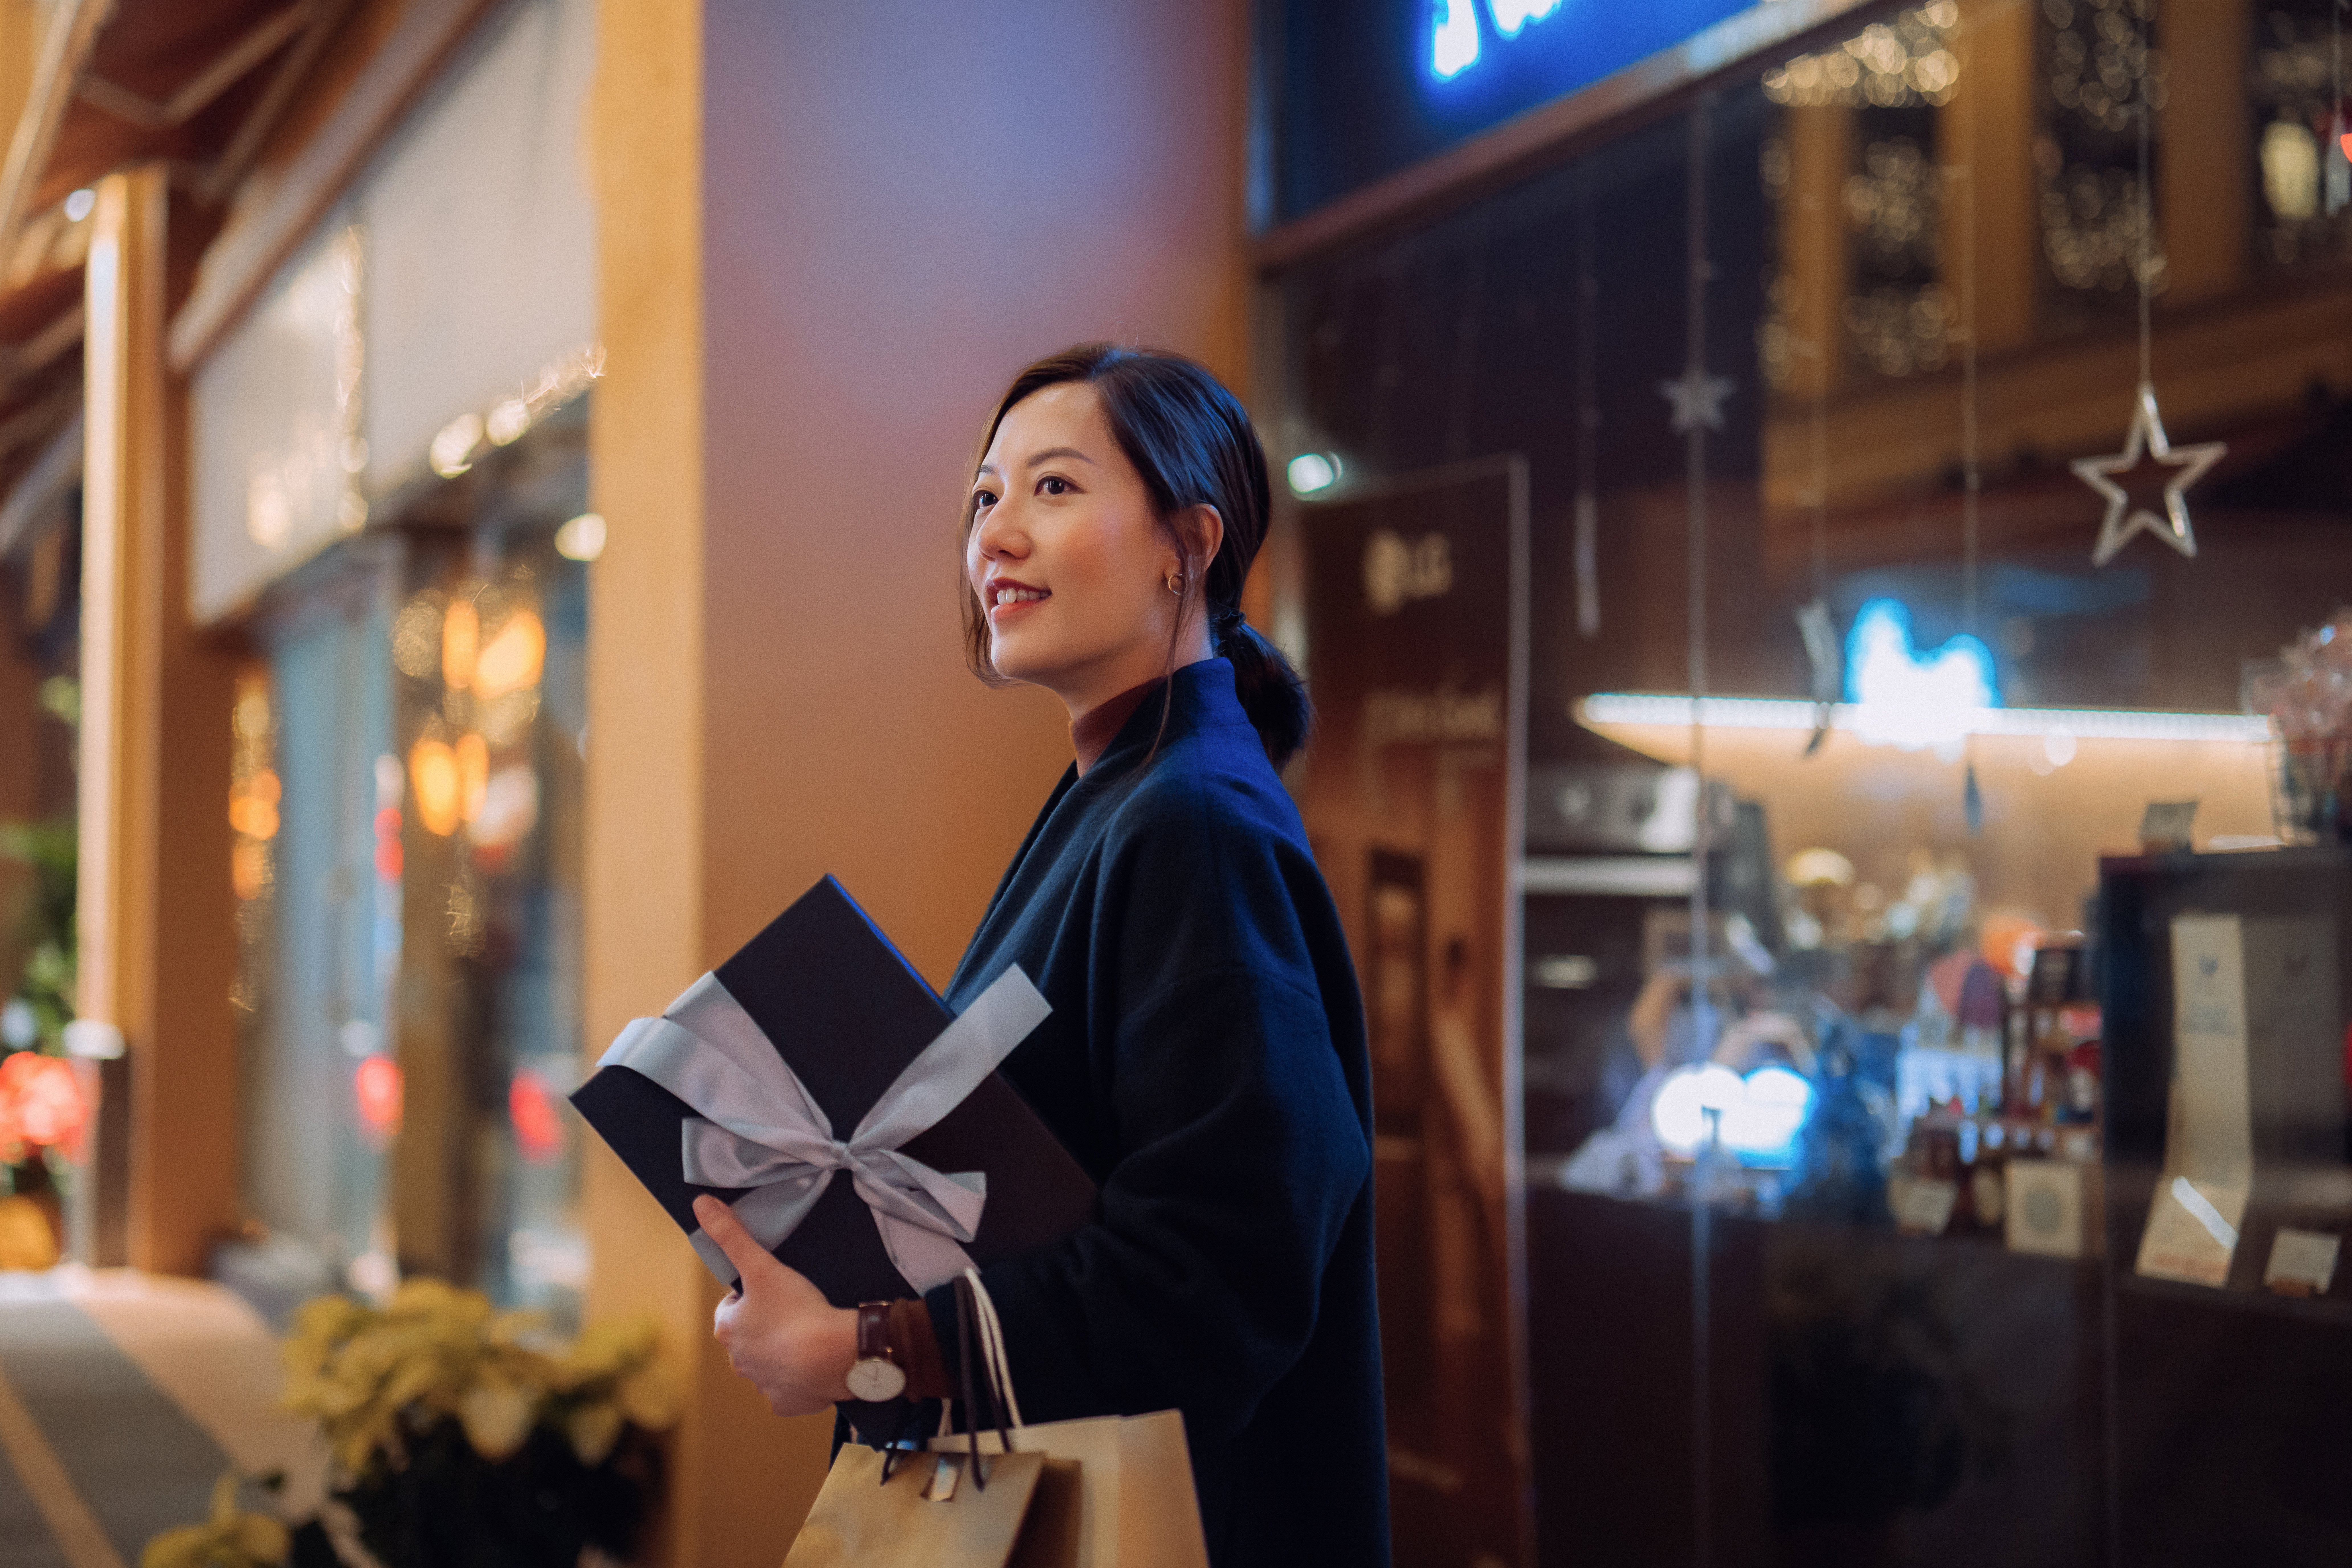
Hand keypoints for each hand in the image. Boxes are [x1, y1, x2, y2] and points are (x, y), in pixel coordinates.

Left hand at [693, 1195, 857, 1415]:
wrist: (834, 1355)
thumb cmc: (796, 1310)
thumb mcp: (762, 1265)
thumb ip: (732, 1234)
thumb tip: (700, 1204)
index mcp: (728, 1331)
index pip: (730, 1309)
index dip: (751, 1297)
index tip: (773, 1291)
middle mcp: (738, 1362)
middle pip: (749, 1338)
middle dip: (766, 1327)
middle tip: (795, 1312)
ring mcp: (763, 1385)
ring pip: (769, 1364)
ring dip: (783, 1352)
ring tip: (809, 1336)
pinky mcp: (787, 1404)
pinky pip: (790, 1389)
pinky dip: (800, 1379)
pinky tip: (816, 1364)